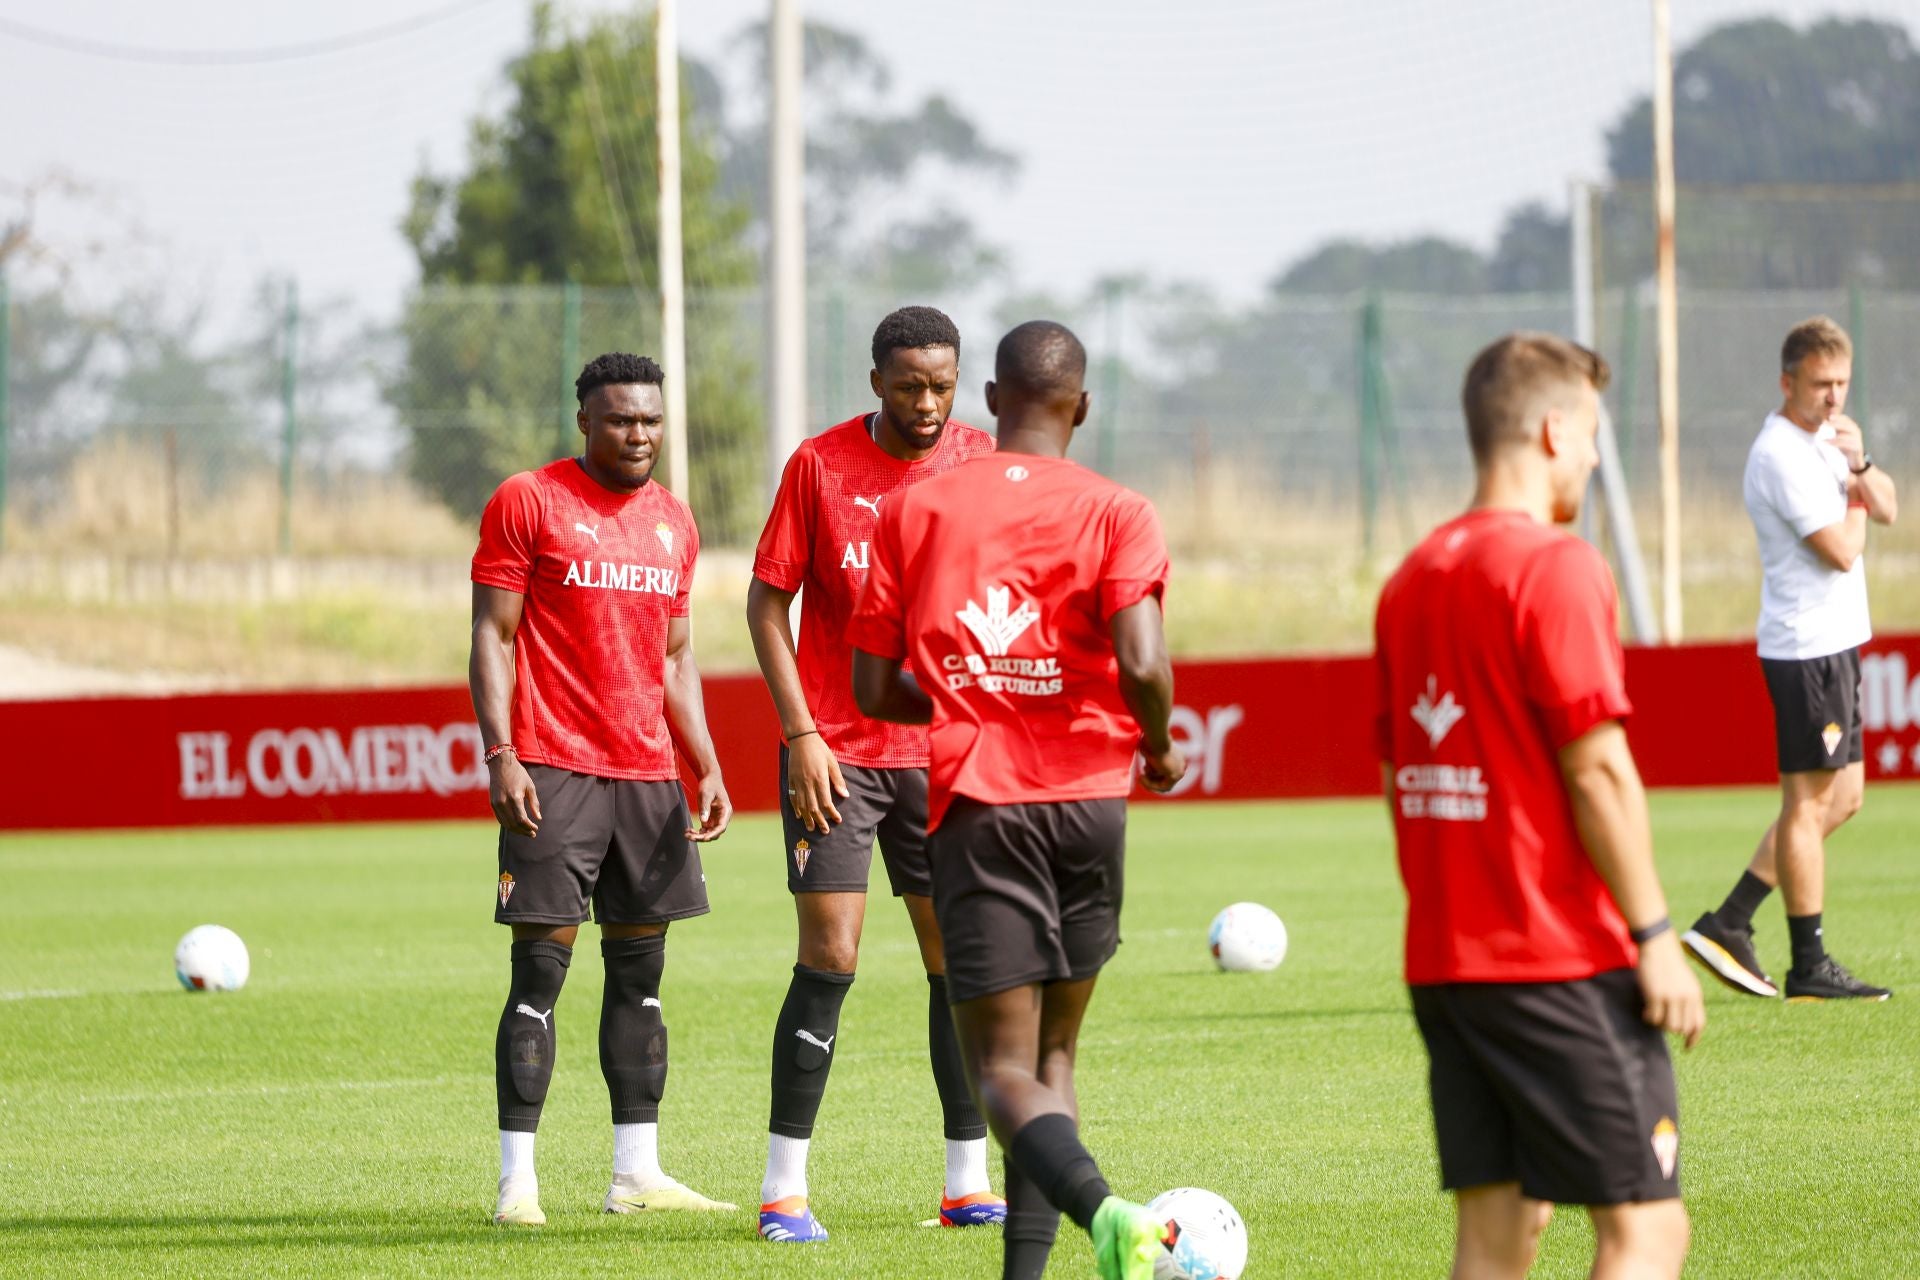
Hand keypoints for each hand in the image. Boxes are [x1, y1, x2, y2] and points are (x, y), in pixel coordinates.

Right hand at [489, 755, 540, 836]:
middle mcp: (503, 802)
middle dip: (523, 831)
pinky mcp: (492, 803)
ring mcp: (496, 803)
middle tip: (532, 833)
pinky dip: (508, 825)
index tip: (536, 828)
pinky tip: (516, 826)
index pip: (521, 819)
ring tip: (525, 832)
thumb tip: (538, 818)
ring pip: (506, 823)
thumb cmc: (518, 773)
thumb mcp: (530, 786)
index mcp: (514, 797)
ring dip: (516, 830)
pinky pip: (500, 819)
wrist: (500, 764)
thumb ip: (534, 803)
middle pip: (513, 824)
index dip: (529, 827)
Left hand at [686, 772, 731, 842]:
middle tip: (690, 837)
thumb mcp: (706, 795)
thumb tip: (703, 822)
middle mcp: (722, 817)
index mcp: (726, 811)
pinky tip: (688, 831)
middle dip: (703, 837)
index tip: (704, 838)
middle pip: (715, 832)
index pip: (721, 827)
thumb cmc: (709, 785)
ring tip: (686, 834)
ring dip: (699, 836)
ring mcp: (716, 819)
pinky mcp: (709, 818)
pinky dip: (697, 832)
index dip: (713, 834)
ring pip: (709, 833)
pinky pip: (704, 829)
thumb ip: (705, 808)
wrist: (709, 778)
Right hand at [787, 733, 848, 832]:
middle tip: (825, 831)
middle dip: (820, 821)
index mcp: (820, 779)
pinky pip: (792, 797)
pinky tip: (799, 815)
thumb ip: (838, 780)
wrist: (802, 739)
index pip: (826, 802)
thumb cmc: (820, 750)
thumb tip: (845, 795)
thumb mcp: (833, 763)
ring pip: (802, 805)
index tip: (837, 820)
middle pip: (813, 808)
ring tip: (811, 828)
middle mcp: (807, 783)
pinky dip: (796, 808)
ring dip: (807, 818)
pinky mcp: (791, 780)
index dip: (831, 813)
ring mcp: (797, 782)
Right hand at [1138, 741, 1186, 793]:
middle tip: (1141, 776)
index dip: (1154, 774)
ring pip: (1164, 785)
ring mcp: (1179, 771)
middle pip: (1166, 780)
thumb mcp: (1149, 749)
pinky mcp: (1175, 776)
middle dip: (1152, 780)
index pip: (1167, 771)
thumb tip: (1146, 765)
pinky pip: (1162, 787)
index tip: (1144, 769)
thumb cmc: (1150, 740)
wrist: (1156, 738)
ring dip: (1150, 783)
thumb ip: (1151, 759)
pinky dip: (1150, 784)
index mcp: (1178, 756)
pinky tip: (1142, 778)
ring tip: (1140, 777)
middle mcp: (1181, 764)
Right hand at [1635, 930, 1704, 1049]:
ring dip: (1659, 1024)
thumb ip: (1687, 999)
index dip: (1693, 1038)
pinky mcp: (1656, 995)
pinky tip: (1645, 1010)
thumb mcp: (1686, 982)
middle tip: (1662, 1021)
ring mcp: (1671, 997)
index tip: (1687, 1048)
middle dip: (1672, 1029)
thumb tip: (1683, 1021)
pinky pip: (1653, 1017)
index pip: (1698, 1023)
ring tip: (1653, 1015)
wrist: (1658, 946)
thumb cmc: (1669, 963)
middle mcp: (1686, 998)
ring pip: (1668, 1026)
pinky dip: (1649, 1017)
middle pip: (1682, 1028)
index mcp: (1695, 995)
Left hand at [1829, 414, 1865, 469]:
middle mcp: (1856, 432)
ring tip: (1824, 437)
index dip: (1838, 417)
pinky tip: (1827, 443)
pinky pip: (1846, 445)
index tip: (1828, 415)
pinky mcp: (1856, 448)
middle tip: (1824, 423)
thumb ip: (1836, 425)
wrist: (1855, 458)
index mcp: (1852, 427)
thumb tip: (1828, 414)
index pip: (1846, 419)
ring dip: (1835, 435)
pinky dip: (1836, 443)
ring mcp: (1857, 439)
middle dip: (1836, 423)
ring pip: (1847, 435)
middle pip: (1847, 425)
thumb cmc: (1846, 444)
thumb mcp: (1840, 433)